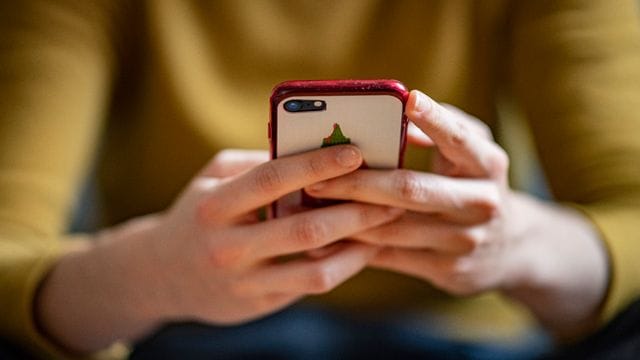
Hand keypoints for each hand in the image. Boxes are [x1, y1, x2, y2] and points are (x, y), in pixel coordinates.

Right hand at [36, 147, 402, 351]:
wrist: (161, 274)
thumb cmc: (198, 214)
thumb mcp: (213, 179)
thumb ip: (256, 164)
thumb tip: (311, 148)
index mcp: (215, 206)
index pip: (272, 179)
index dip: (317, 164)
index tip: (356, 152)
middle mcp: (227, 246)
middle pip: (303, 229)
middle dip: (355, 210)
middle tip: (392, 195)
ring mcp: (243, 282)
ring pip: (314, 268)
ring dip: (358, 246)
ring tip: (386, 224)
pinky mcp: (258, 304)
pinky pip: (310, 285)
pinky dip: (342, 266)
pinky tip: (362, 248)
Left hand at [305, 90, 608, 336]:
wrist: (512, 248)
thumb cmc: (475, 184)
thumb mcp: (473, 153)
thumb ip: (442, 129)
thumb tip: (397, 113)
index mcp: (488, 165)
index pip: (459, 139)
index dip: (434, 119)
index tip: (407, 98)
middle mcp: (481, 203)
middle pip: (411, 190)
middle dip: (358, 183)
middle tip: (316, 178)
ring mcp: (465, 241)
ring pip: (393, 229)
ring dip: (347, 217)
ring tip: (311, 205)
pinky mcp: (448, 271)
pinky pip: (391, 258)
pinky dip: (356, 246)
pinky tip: (328, 236)